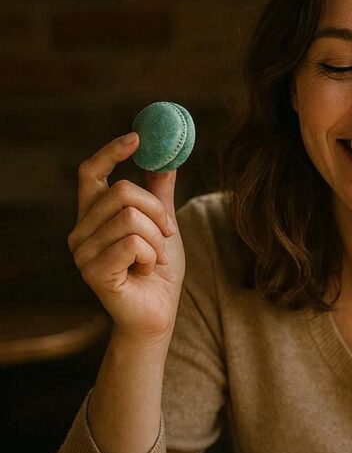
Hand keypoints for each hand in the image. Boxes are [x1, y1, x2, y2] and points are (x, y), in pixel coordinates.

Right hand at [68, 133, 185, 344]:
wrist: (159, 314)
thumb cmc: (159, 272)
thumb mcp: (164, 226)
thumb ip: (160, 194)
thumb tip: (165, 159)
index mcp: (93, 216)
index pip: (90, 173)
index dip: (111, 152)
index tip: (137, 138)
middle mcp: (80, 231)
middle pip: (121, 191)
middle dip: (156, 209)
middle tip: (168, 231)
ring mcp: (83, 253)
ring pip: (131, 218)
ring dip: (157, 239)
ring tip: (156, 259)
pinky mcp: (94, 272)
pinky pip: (133, 243)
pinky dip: (152, 255)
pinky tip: (148, 270)